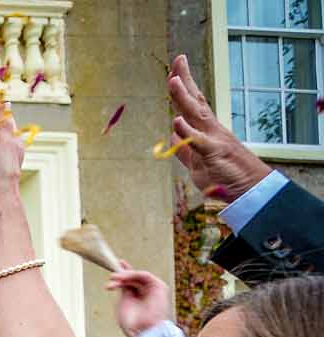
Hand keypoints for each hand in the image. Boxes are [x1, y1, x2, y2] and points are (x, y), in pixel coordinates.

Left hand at [107, 268, 173, 336]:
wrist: (143, 331)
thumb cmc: (132, 323)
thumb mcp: (124, 303)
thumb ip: (124, 290)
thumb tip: (120, 278)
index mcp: (139, 298)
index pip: (131, 283)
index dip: (123, 275)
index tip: (112, 273)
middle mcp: (147, 293)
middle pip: (134, 278)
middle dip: (121, 277)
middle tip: (111, 278)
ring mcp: (154, 289)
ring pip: (138, 276)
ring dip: (125, 275)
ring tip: (114, 278)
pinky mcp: (160, 286)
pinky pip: (145, 275)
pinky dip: (133, 274)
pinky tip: (123, 278)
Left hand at [168, 53, 271, 203]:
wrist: (250, 190)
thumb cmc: (225, 176)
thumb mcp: (198, 163)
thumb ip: (184, 149)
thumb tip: (172, 134)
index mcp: (206, 132)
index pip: (193, 105)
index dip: (184, 87)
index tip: (176, 69)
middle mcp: (211, 131)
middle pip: (195, 102)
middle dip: (185, 81)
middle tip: (178, 61)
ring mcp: (214, 141)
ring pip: (196, 116)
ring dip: (183, 98)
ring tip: (173, 80)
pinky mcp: (215, 156)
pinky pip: (199, 143)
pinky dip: (188, 132)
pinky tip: (176, 121)